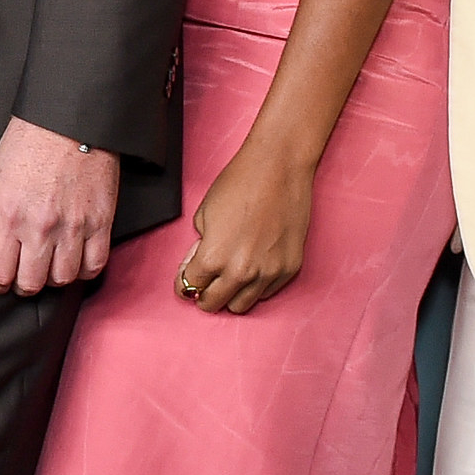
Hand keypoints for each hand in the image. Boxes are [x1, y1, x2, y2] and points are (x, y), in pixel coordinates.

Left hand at [0, 116, 117, 294]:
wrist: (70, 118)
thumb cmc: (29, 141)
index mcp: (9, 215)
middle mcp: (40, 226)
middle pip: (30, 284)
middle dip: (23, 284)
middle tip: (23, 272)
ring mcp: (73, 226)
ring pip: (62, 280)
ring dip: (53, 278)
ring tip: (49, 263)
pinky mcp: (101, 221)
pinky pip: (94, 265)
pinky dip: (83, 270)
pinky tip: (75, 258)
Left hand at [178, 146, 314, 314]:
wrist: (279, 169)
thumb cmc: (240, 184)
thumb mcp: (203, 214)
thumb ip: (198, 247)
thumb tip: (197, 266)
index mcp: (214, 258)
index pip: (190, 288)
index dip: (185, 284)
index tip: (187, 283)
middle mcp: (241, 272)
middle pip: (214, 304)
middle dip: (204, 295)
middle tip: (205, 283)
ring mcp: (268, 273)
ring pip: (241, 306)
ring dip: (231, 294)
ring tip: (230, 276)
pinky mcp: (289, 269)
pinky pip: (267, 293)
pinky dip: (256, 286)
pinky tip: (253, 266)